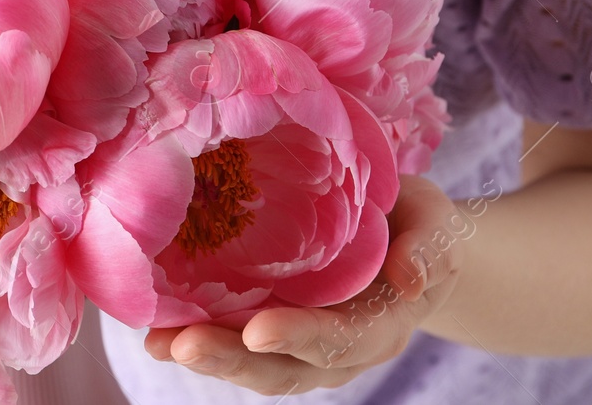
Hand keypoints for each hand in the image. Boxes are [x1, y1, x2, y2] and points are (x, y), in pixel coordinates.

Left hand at [143, 175, 463, 395]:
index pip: (340, 340)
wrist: (410, 240)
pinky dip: (198, 334)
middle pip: (283, 368)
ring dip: (205, 355)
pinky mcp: (275, 326)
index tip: (257, 330)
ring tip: (156, 340)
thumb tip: (411, 276)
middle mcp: (339, 348)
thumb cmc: (418, 224)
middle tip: (180, 345)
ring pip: (253, 364)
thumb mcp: (435, 222)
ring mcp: (303, 345)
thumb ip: (428, 245)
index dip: (300, 337)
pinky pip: (236, 341)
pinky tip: (158, 321)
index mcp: (381, 324)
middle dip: (230, 360)